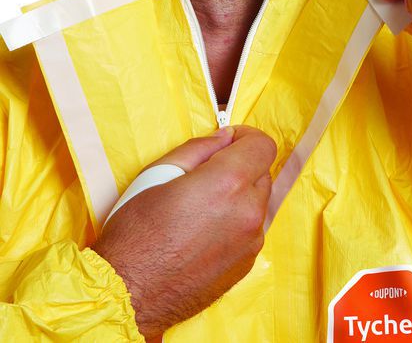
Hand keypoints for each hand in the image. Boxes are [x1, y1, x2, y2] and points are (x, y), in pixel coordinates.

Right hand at [92, 125, 276, 339]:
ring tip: (203, 208)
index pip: (263, 145)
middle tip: (207, 176)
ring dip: (239, 195)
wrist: (129, 293)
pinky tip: (205, 233)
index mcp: (227, 183)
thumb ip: (199, 148)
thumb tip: (225, 137)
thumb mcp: (158, 173)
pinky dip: (237, 222)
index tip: (230, 141)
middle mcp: (248, 212)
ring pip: (257, 202)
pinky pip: (251, 229)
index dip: (247, 136)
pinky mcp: (248, 263)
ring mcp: (252, 241)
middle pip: (262, 173)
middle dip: (240, 166)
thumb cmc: (136, 231)